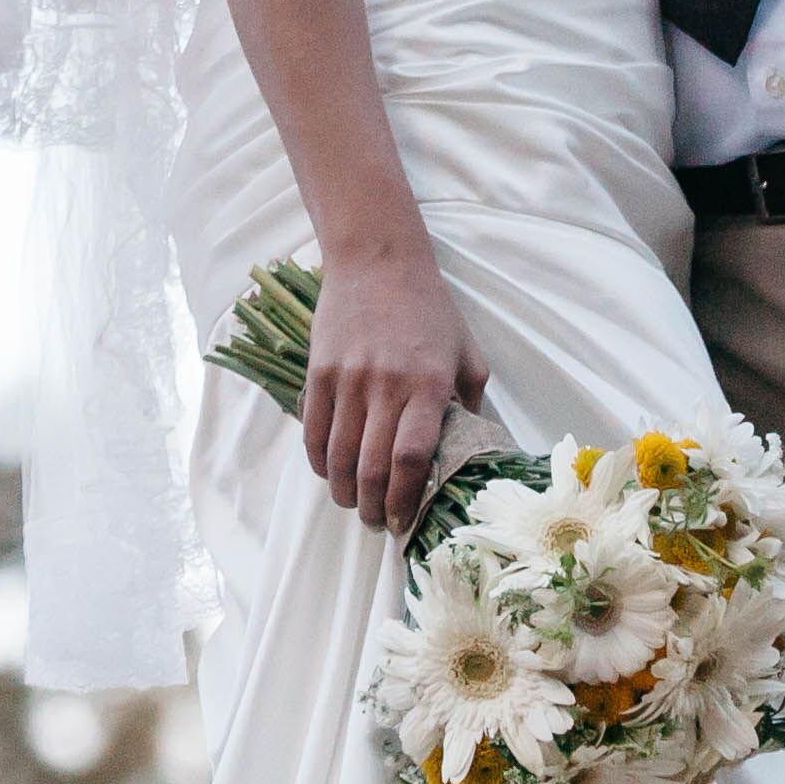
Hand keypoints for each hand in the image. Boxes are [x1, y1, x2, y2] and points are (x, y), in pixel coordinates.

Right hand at [300, 250, 484, 531]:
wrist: (378, 260)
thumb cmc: (430, 309)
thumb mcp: (467, 353)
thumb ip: (470, 404)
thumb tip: (471, 452)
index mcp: (430, 386)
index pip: (413, 458)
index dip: (407, 498)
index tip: (406, 520)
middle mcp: (387, 387)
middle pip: (373, 467)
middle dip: (374, 507)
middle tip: (378, 523)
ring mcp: (348, 380)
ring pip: (338, 456)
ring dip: (344, 492)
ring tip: (353, 504)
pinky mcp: (320, 372)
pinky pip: (313, 430)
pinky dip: (319, 461)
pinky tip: (329, 474)